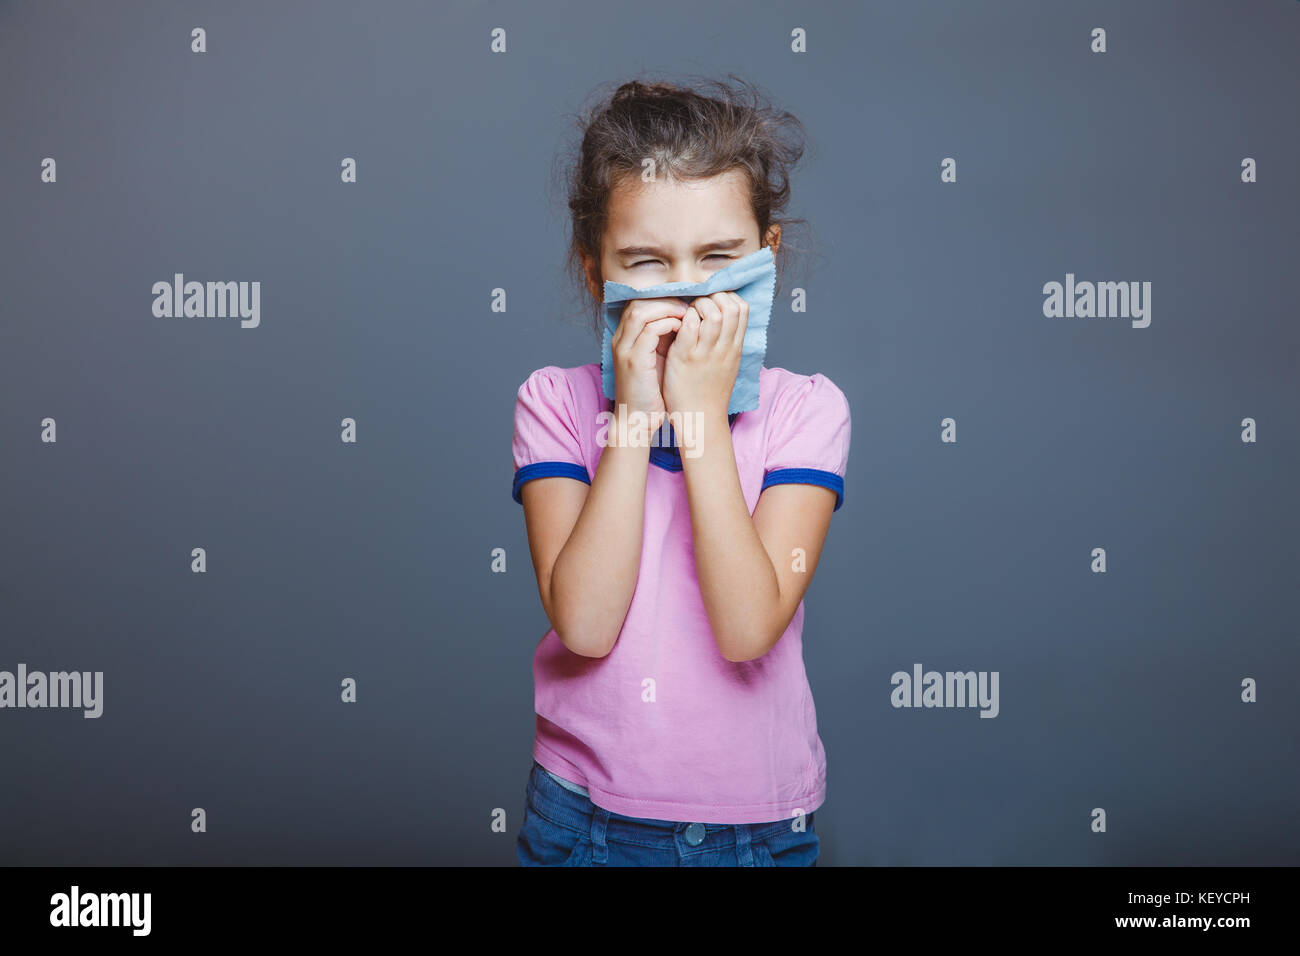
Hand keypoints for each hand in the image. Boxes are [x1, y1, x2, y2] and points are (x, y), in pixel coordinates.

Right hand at [611, 297, 689, 429]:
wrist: (637, 421)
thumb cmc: (650, 393)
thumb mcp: (656, 360)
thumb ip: (662, 340)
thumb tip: (684, 319)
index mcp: (624, 339)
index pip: (637, 304)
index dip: (660, 299)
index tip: (683, 303)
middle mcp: (620, 341)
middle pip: (637, 303)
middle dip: (664, 299)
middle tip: (687, 305)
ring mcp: (624, 350)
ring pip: (641, 311)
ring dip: (667, 308)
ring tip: (686, 313)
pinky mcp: (634, 361)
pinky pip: (649, 330)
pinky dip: (667, 324)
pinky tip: (682, 328)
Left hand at [662, 291, 746, 421]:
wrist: (699, 418)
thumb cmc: (709, 391)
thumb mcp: (728, 364)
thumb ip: (729, 341)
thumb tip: (726, 318)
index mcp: (735, 348)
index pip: (742, 308)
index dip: (727, 297)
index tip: (713, 303)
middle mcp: (725, 348)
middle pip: (730, 306)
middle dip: (713, 297)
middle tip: (698, 306)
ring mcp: (706, 352)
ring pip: (713, 313)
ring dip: (698, 305)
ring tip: (688, 314)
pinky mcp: (686, 358)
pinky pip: (689, 327)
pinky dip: (683, 318)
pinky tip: (677, 325)